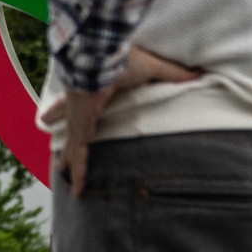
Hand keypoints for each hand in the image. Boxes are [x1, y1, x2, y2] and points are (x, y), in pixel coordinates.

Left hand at [55, 47, 200, 197]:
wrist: (100, 59)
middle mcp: (83, 106)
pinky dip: (80, 174)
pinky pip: (79, 156)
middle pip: (73, 124)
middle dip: (66, 131)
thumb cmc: (122, 61)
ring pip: (73, 144)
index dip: (84, 107)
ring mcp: (79, 119)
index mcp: (97, 90)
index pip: (90, 103)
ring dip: (68, 159)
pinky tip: (79, 192)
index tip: (84, 109)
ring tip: (61, 171)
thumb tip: (197, 74)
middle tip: (55, 138)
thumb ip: (172, 73)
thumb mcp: (152, 68)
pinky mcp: (80, 130)